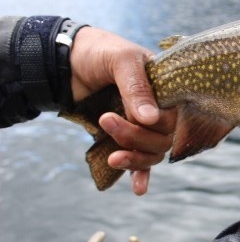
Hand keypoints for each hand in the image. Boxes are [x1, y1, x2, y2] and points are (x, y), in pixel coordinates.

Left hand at [69, 27, 175, 194]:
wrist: (66, 58)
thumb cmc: (99, 52)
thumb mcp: (121, 61)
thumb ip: (137, 89)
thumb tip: (150, 120)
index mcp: (165, 91)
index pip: (172, 119)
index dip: (154, 125)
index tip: (126, 115)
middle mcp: (157, 110)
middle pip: (161, 140)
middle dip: (135, 138)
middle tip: (105, 120)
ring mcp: (141, 125)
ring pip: (152, 154)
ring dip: (136, 160)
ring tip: (112, 159)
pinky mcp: (123, 137)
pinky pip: (140, 161)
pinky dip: (140, 175)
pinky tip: (138, 190)